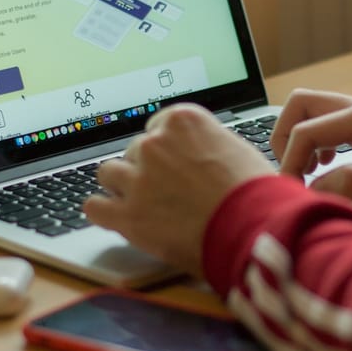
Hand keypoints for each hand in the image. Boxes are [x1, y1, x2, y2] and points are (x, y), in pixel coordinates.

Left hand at [84, 104, 274, 275]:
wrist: (253, 229)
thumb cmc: (256, 194)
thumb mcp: (238, 151)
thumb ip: (208, 145)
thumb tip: (202, 155)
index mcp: (182, 121)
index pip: (156, 127)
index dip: (165, 149)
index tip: (171, 164)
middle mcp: (155, 144)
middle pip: (134, 151)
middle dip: (146, 170)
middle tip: (166, 192)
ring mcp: (138, 179)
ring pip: (109, 174)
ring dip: (122, 187)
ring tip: (140, 204)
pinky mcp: (128, 216)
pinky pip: (95, 207)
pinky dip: (103, 212)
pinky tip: (114, 217)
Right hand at [271, 89, 351, 212]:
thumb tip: (314, 187)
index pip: (305, 130)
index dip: (289, 162)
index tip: (292, 191)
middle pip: (302, 104)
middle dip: (284, 137)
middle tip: (293, 172)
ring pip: (315, 111)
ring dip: (301, 138)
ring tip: (309, 171)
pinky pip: (332, 122)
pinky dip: (319, 141)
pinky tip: (330, 165)